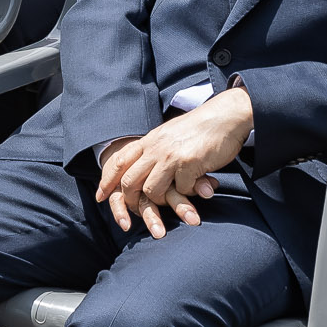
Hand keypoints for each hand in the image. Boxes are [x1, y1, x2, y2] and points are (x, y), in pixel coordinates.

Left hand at [94, 88, 250, 236]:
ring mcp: (171, 156)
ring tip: (169, 203)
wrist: (226, 116)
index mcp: (149, 140)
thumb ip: (156, 149)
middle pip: (130, 181)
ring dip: (159, 201)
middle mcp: (155, 148)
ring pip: (151, 190)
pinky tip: (197, 188)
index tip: (100, 196)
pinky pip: (181, 189)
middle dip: (130, 200)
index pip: (120, 162)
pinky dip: (187, 193)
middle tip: (136, 211)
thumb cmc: (200, 128)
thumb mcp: (169, 134)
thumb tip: (144, 166)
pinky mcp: (189, 164)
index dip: (107, 181)